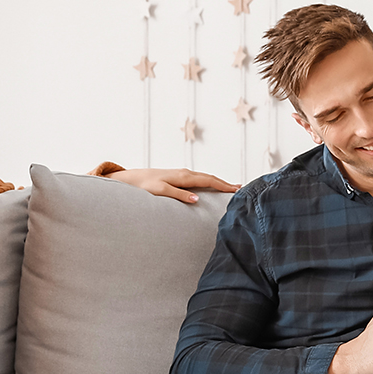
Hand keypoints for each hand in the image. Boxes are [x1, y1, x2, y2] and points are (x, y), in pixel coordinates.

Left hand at [109, 168, 239, 203]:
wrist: (132, 179)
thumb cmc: (144, 186)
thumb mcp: (161, 191)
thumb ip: (179, 195)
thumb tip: (197, 200)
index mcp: (183, 177)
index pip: (209, 180)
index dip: (224, 185)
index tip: (236, 190)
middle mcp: (185, 173)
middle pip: (210, 177)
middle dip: (225, 183)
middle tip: (240, 188)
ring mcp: (182, 174)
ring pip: (205, 177)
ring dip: (218, 181)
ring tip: (230, 187)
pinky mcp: (178, 177)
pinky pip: (198, 179)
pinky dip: (209, 181)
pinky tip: (211, 185)